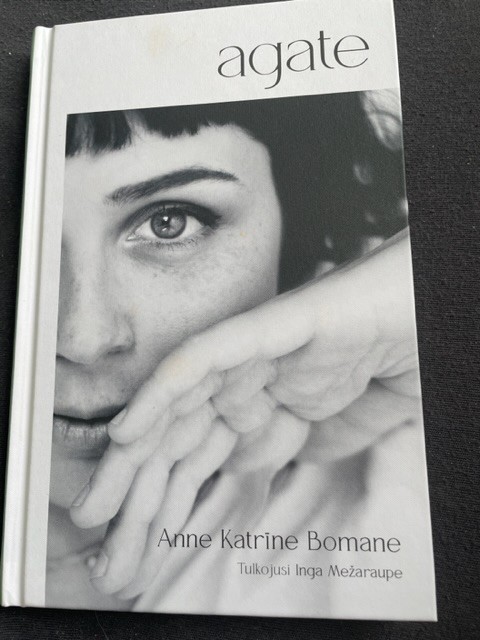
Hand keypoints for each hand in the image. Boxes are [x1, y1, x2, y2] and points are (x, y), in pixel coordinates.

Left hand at [69, 228, 420, 597]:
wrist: (430, 309)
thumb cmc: (398, 356)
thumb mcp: (343, 428)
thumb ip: (297, 447)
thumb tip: (247, 467)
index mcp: (267, 402)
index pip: (206, 455)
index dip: (171, 498)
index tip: (143, 540)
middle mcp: (250, 378)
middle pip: (182, 437)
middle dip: (142, 491)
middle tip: (104, 538)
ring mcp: (256, 353)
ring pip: (182, 404)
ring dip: (136, 455)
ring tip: (98, 504)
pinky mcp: (268, 326)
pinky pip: (205, 357)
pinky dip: (165, 391)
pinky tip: (128, 430)